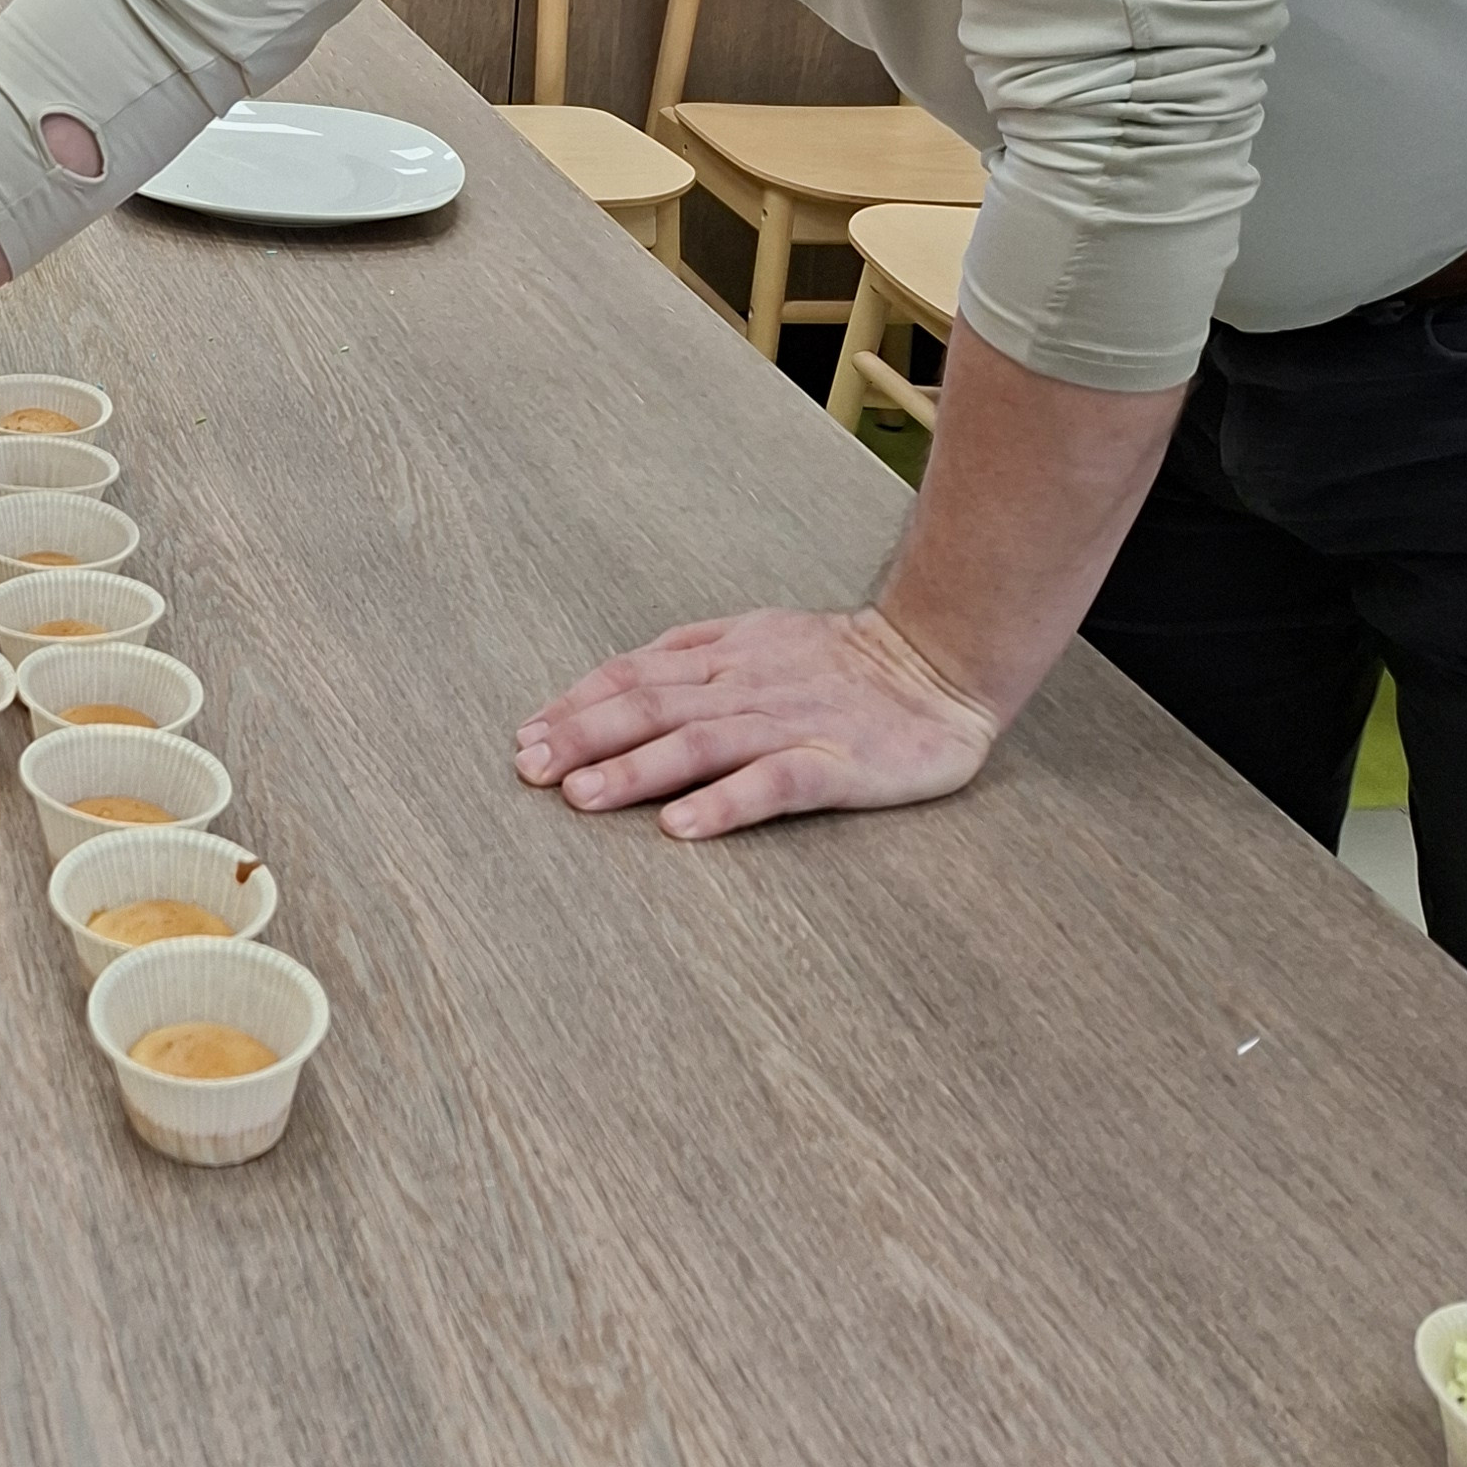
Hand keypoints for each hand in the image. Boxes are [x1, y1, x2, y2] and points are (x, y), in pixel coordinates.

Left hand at [513, 605, 999, 839]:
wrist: (939, 663)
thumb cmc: (845, 662)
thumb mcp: (758, 638)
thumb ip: (692, 658)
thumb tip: (616, 679)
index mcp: (724, 656)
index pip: (633, 675)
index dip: (577, 703)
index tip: (526, 734)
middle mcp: (745, 686)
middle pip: (650, 706)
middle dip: (583, 737)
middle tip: (529, 770)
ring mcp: (789, 723)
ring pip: (698, 743)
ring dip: (635, 769)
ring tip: (582, 797)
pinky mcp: (835, 763)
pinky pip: (772, 783)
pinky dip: (724, 803)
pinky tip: (683, 827)